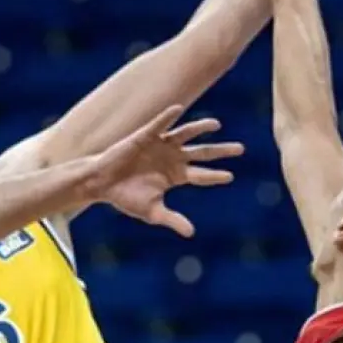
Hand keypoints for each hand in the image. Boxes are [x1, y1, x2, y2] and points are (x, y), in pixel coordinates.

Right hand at [84, 105, 243, 237]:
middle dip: (221, 151)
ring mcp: (160, 146)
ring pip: (185, 134)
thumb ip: (172, 220)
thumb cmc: (126, 197)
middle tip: (241, 149)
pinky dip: (167, 117)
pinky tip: (177, 109)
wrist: (101, 184)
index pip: (201, 175)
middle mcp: (172, 158)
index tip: (230, 177)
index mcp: (175, 176)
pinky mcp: (144, 136)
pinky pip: (159, 124)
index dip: (215, 176)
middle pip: (202, 153)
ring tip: (217, 125)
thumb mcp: (152, 212)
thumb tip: (191, 233)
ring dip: (201, 128)